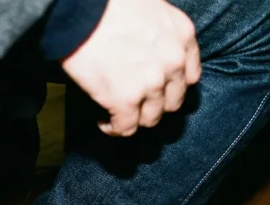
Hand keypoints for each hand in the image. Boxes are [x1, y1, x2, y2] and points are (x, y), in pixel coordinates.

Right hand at [61, 0, 200, 136]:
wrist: (80, 4)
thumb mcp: (149, 3)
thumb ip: (158, 26)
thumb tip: (146, 41)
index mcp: (182, 35)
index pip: (189, 76)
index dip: (172, 86)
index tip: (158, 89)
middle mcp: (172, 62)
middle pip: (172, 101)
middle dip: (154, 104)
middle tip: (135, 102)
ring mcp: (151, 84)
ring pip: (150, 118)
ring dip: (134, 119)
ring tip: (116, 114)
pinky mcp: (125, 100)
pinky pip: (125, 127)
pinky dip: (114, 128)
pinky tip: (103, 122)